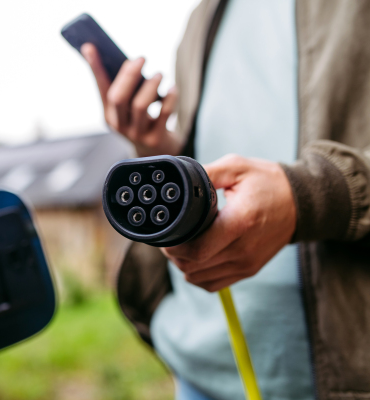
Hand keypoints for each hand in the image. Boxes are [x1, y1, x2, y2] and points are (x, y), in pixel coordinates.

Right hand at [81, 43, 180, 156]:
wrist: (157, 153)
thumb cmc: (144, 121)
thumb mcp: (130, 107)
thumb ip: (127, 87)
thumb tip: (130, 61)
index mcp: (109, 114)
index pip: (100, 87)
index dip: (95, 67)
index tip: (89, 47)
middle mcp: (119, 125)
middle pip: (118, 97)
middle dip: (129, 75)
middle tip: (141, 58)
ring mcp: (136, 134)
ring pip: (140, 105)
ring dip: (151, 85)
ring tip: (159, 75)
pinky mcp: (155, 138)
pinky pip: (163, 114)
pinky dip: (169, 98)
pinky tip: (173, 89)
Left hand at [161, 154, 296, 291]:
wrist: (303, 203)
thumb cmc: (268, 182)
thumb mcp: (237, 167)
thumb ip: (206, 174)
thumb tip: (177, 181)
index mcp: (240, 222)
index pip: (198, 249)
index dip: (174, 247)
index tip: (165, 235)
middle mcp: (244, 249)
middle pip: (194, 267)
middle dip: (174, 255)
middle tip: (168, 239)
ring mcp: (247, 263)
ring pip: (200, 278)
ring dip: (183, 266)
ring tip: (180, 247)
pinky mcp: (249, 270)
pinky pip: (213, 284)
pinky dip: (197, 275)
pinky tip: (194, 259)